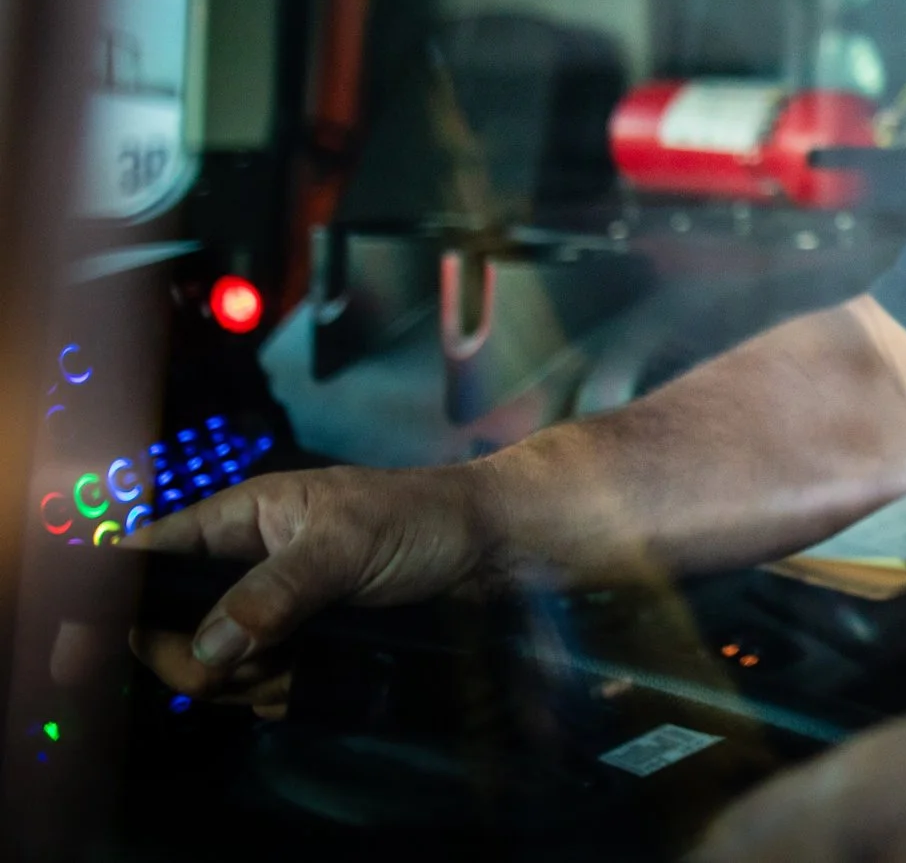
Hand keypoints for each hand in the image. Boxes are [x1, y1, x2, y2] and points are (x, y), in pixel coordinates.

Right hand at [122, 463, 494, 704]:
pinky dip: (283, 694)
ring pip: (219, 670)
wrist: (495, 550)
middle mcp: (244, 567)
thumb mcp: (346, 545)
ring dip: (255, 681)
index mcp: (240, 520)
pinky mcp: (303, 647)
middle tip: (257, 660)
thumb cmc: (422, 521)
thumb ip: (275, 592)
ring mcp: (272, 612)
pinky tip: (319, 680)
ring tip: (310, 657)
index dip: (115, 600)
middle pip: (174, 632)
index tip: (100, 645)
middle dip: (205, 660)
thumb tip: (207, 647)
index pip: (150, 556)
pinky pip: (261, 689)